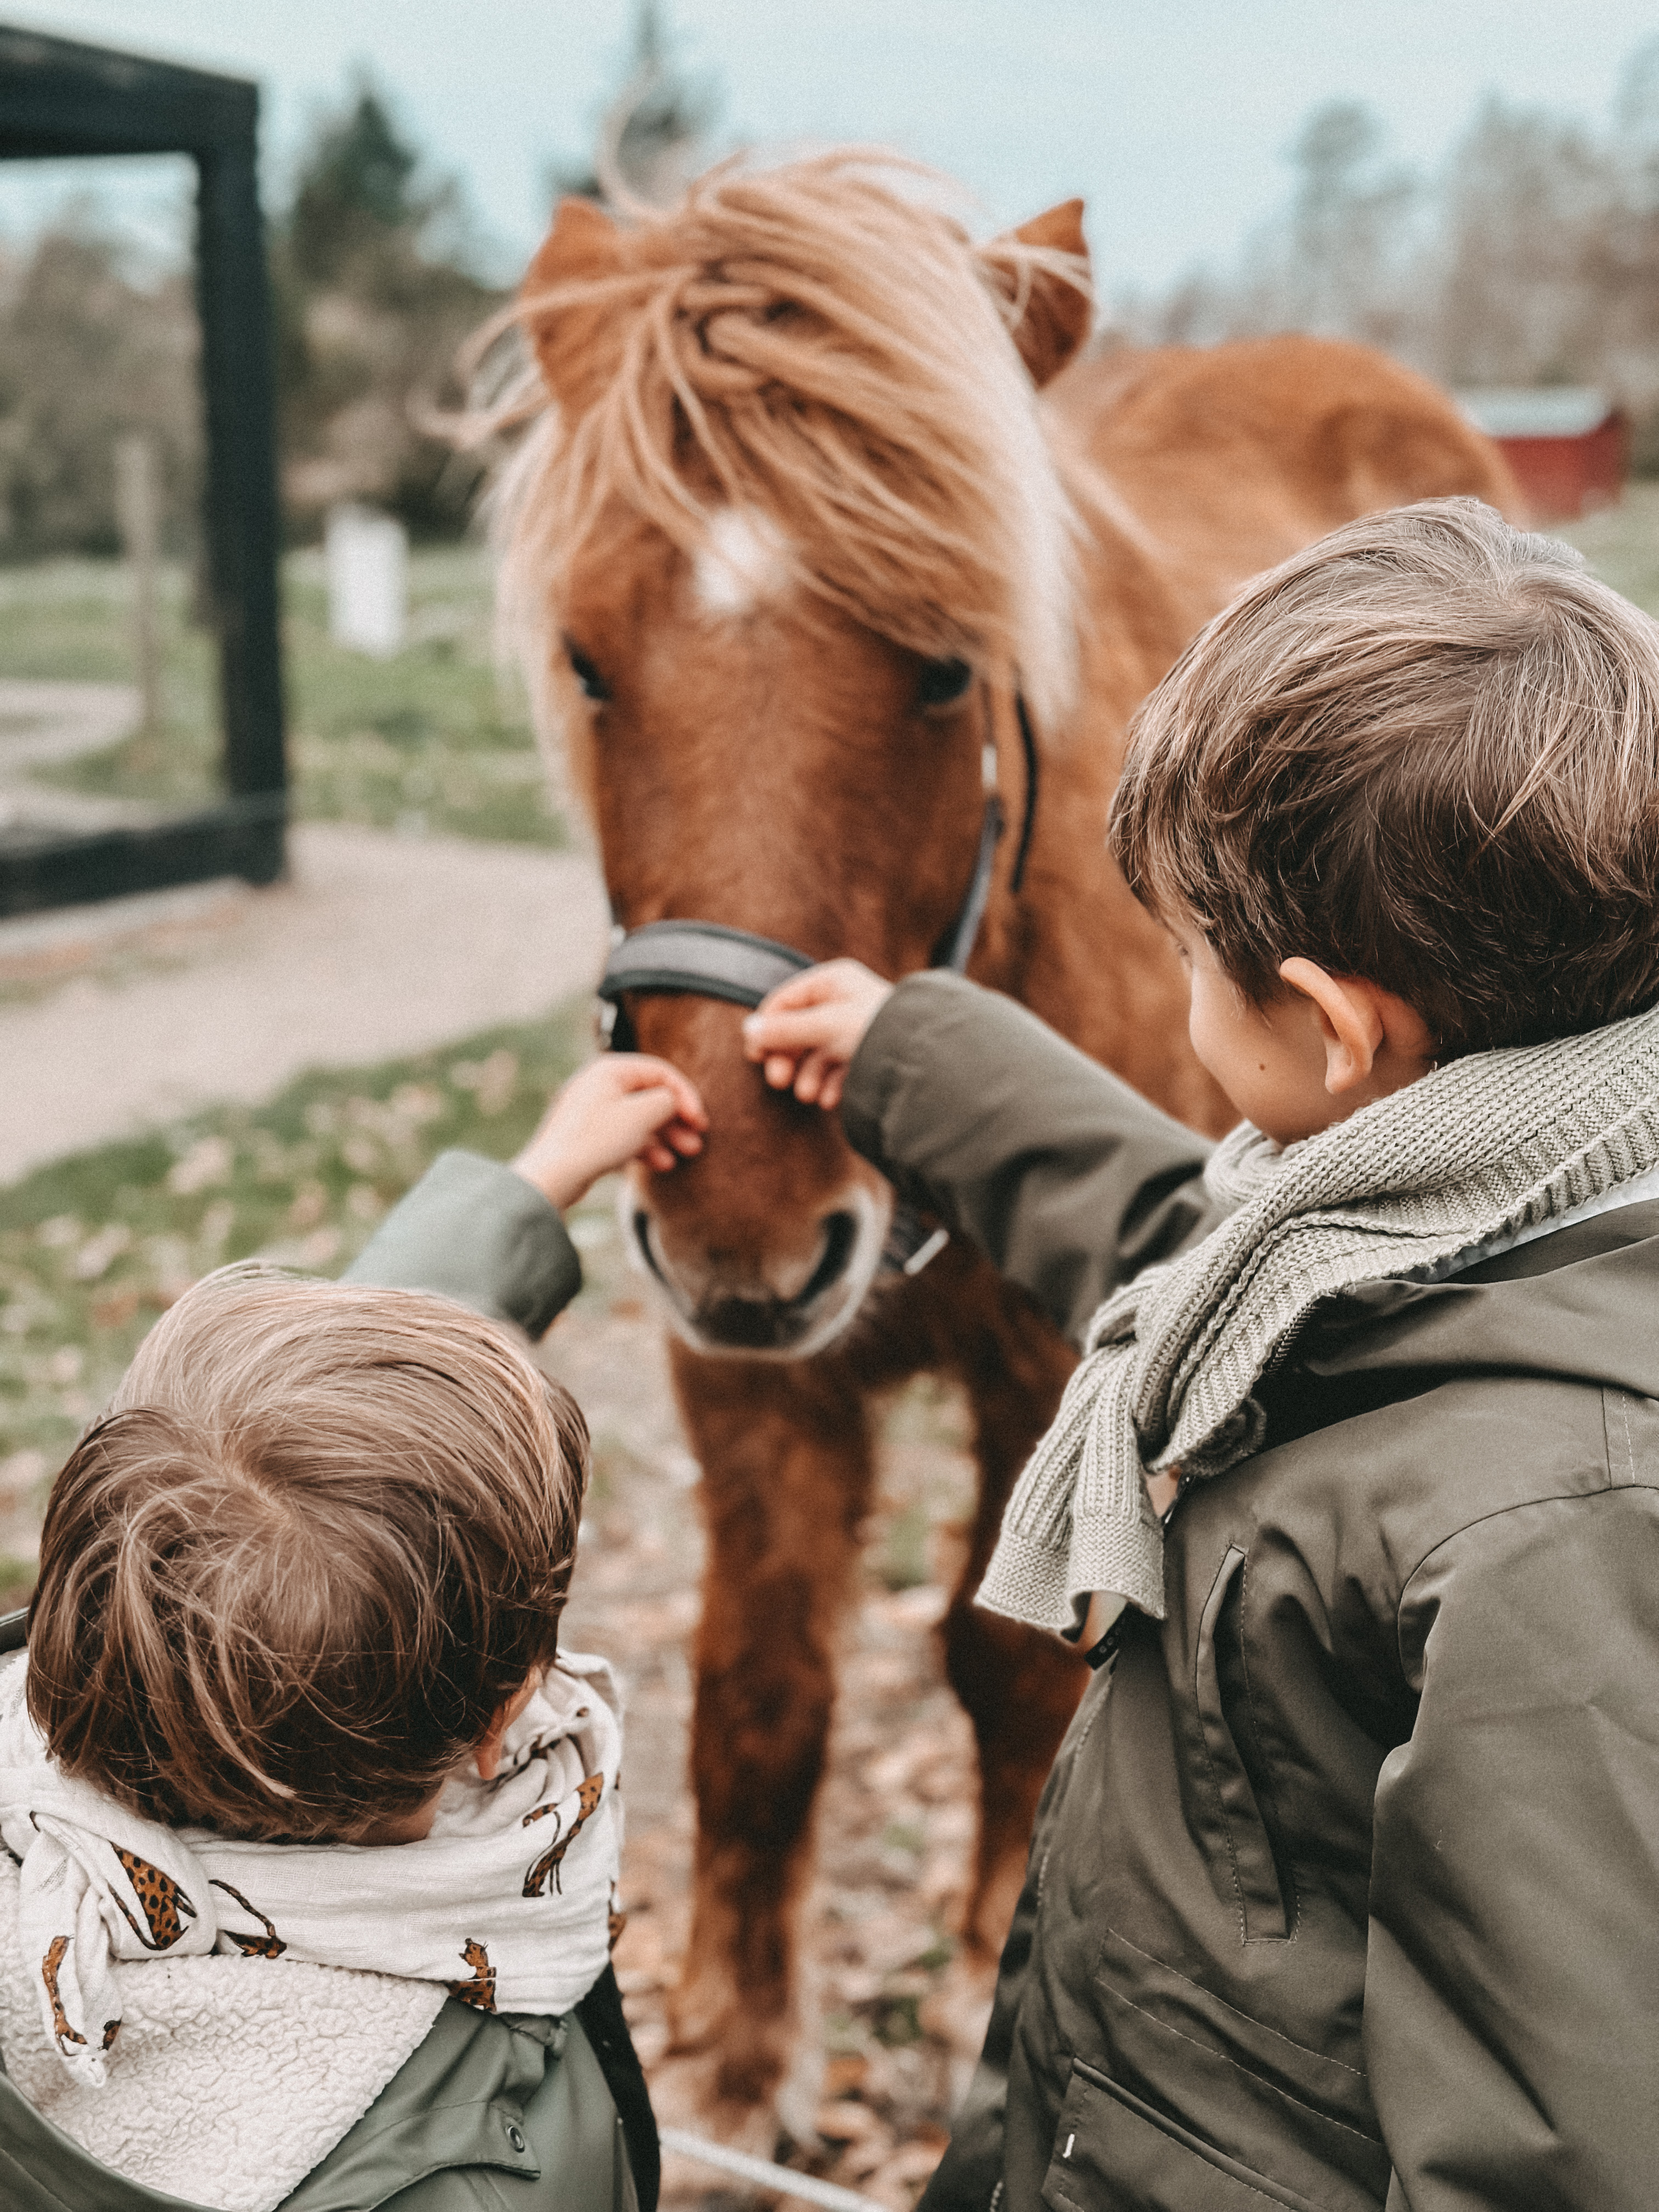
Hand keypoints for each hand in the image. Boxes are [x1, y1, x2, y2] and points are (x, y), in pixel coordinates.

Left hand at [511, 1054, 706, 1210]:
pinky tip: (663, 1164)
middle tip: (698, 1140)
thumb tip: (672, 1102)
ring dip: (667, 1135)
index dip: (686, 1095)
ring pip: (641, 1118)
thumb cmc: (596, 1140)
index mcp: (610, 1069)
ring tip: (687, 1153)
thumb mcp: (642, 1114)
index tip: (700, 1121)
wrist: (552, 1176)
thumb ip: (667, 1101)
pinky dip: (646, 1147)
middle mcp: (600, 1085)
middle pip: (651, 1095)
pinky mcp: (590, 1136)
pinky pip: (626, 1135)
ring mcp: (594, 1111)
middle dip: (678, 1119)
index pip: (660, 1072)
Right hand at [741, 960, 894, 1110]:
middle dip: (788, 1058)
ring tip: (807, 1096)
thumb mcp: (825, 1025)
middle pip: (799, 1029)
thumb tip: (749, 1031)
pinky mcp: (869, 1055)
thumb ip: (785, 1030)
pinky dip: (831, 1085)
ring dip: (808, 1076)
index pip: (785, 1000)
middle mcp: (844, 1000)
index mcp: (833, 980)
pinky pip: (840, 1069)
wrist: (927, 1056)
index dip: (767, 1027)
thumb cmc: (877, 1029)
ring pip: (818, 1053)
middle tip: (778, 1081)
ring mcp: (857, 1028)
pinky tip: (830, 1100)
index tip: (755, 1055)